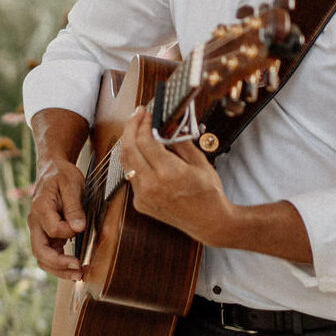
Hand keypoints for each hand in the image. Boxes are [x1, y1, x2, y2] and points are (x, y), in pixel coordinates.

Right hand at [27, 158, 86, 280]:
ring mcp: (39, 230)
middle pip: (40, 251)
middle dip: (59, 264)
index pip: (52, 229)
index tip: (82, 227)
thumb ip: (74, 207)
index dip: (68, 231)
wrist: (53, 170)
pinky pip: (48, 255)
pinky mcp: (46, 235)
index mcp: (41, 208)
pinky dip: (59, 265)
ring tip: (78, 275)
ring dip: (59, 270)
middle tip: (78, 270)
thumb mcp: (71, 184)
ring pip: (42, 258)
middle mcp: (35, 222)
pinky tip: (74, 269)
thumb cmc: (62, 175)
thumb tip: (78, 228)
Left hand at [119, 109, 228, 242]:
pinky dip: (135, 161)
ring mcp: (143, 196)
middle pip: (128, 148)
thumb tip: (167, 124)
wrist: (209, 223)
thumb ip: (180, 141)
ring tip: (137, 130)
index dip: (142, 123)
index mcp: (168, 174)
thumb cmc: (208, 194)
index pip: (145, 141)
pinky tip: (143, 153)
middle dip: (130, 127)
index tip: (146, 113)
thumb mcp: (200, 162)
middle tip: (137, 115)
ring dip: (129, 143)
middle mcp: (151, 186)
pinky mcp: (140, 203)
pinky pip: (132, 176)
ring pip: (126, 162)